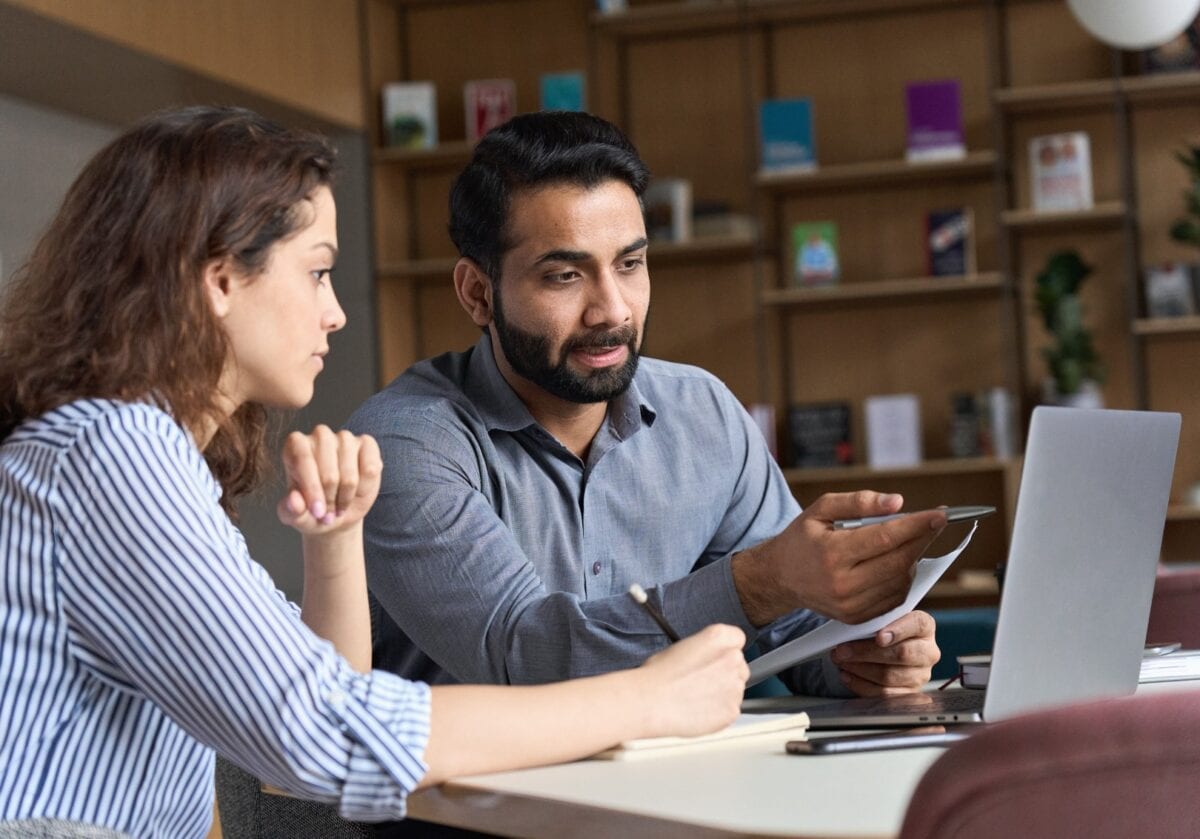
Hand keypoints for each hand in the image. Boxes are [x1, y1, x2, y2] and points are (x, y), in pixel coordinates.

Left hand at [276, 426, 381, 534]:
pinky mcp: (367, 444)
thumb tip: (293, 501)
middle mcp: (320, 436)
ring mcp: (345, 438)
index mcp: (295, 445)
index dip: (311, 489)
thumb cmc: (313, 510)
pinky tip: (356, 491)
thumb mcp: (297, 517)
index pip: (303, 460)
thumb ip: (290, 511)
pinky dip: (364, 487)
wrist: (338, 512)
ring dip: (346, 497)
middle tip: (327, 514)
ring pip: (350, 474)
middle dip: (329, 499)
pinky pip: (370, 469)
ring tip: (339, 505)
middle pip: (328, 473)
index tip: (317, 512)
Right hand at [637, 624, 747, 738]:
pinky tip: (698, 711)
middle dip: (725, 674)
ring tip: (696, 699)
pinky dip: (719, 713)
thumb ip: (702, 650)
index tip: (716, 658)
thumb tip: (706, 660)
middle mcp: (732, 658)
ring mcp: (735, 685)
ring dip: (722, 694)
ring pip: (736, 690)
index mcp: (718, 637)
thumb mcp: (680, 648)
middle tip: (703, 682)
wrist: (649, 702)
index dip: (725, 650)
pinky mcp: (732, 710)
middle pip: (739, 665)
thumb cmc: (657, 676)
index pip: (737, 638)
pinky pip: (731, 710)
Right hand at [733, 491, 946, 625]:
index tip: (940, 514)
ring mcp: (850, 605)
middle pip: (899, 562)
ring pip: (901, 581)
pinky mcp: (856, 618)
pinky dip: (903, 577)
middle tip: (934, 522)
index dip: (916, 525)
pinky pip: (895, 598)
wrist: (780, 577)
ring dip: (913, 558)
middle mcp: (842, 583)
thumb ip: (858, 502)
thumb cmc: (802, 538)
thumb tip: (898, 502)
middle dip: (922, 540)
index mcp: (832, 553)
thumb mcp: (821, 509)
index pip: (885, 538)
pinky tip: (896, 562)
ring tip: (908, 540)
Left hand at [831, 611, 939, 696]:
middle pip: (901, 653)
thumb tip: (851, 624)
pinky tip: (847, 676)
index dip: (898, 630)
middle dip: (866, 652)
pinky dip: (861, 685)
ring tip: (841, 661)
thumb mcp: (880, 619)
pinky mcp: (909, 693)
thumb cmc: (881, 629)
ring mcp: (921, 675)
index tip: (879, 637)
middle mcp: (928, 652)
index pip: (917, 624)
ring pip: (889, 675)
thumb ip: (873, 619)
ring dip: (859, 669)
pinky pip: (884, 694)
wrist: (886, 648)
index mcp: (925, 627)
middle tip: (842, 650)